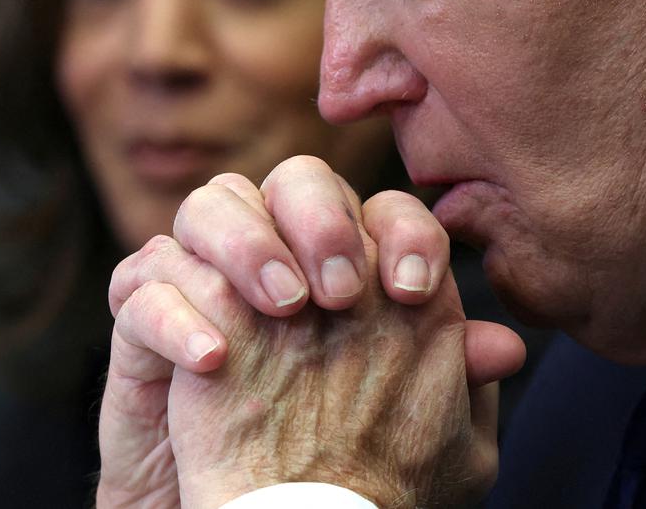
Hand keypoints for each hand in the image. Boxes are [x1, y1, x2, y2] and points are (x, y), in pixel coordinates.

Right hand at [96, 156, 524, 507]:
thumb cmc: (349, 466)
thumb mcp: (423, 436)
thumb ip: (456, 380)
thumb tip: (506, 349)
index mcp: (355, 266)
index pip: (380, 207)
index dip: (403, 231)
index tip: (414, 292)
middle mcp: (286, 258)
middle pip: (295, 179)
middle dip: (320, 219)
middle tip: (341, 291)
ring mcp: (214, 281)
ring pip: (211, 205)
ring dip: (246, 243)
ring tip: (283, 308)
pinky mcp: (149, 323)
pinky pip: (140, 286)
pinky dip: (175, 312)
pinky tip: (214, 359)